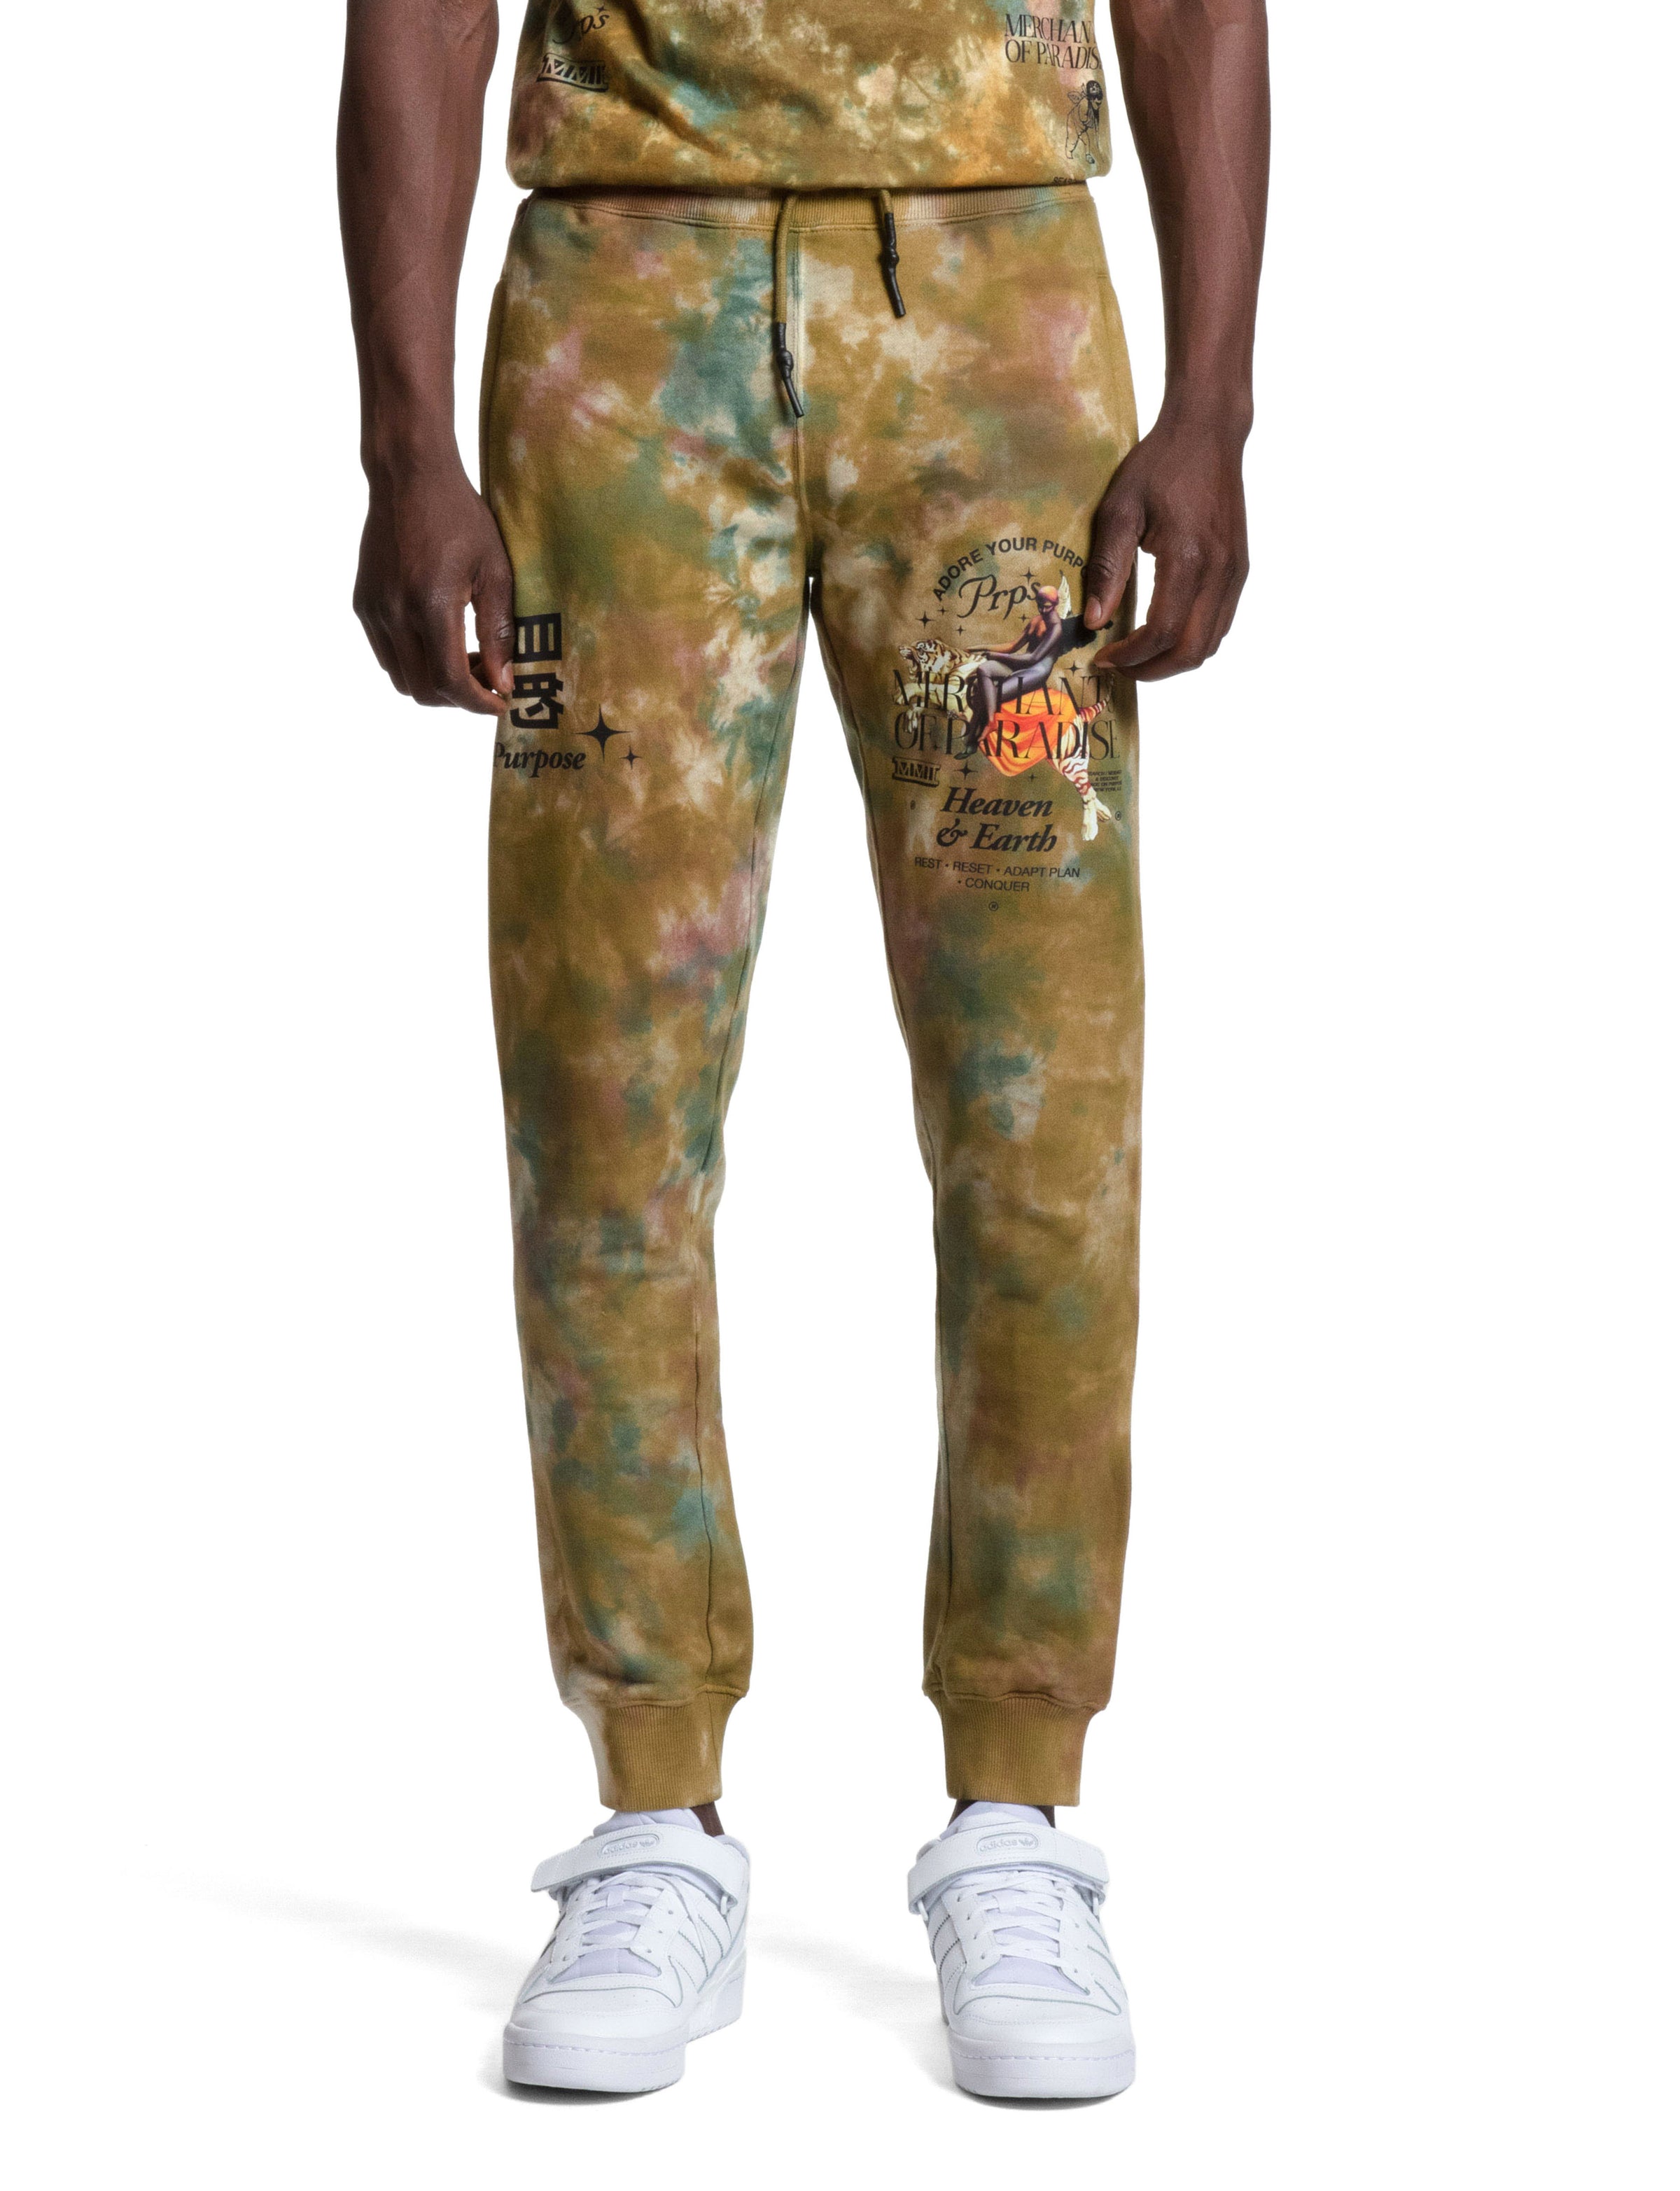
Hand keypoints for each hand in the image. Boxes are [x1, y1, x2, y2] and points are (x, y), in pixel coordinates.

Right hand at [353, 458, 513, 712]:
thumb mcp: (494, 571)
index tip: (500, 703)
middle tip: (485, 679)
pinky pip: (386, 653)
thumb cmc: (460, 517)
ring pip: (401, 678)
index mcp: (430, 605)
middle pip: (422, 691)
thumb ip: (499, 631)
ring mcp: (373, 609)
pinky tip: (438, 638)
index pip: (449, 682)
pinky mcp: (363, 603)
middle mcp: (394, 613)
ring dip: (434, 682)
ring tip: (464, 657)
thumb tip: (504, 682)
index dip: (477, 703)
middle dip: (457, 698)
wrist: (409, 476)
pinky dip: (414, 662)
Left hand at [1082, 413, 1250, 679]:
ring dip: (1174, 659)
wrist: (1208, 431)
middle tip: (1120, 667)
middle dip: (1153, 669)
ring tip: (1138, 654)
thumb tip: (1096, 621)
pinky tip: (1163, 631)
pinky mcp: (1239, 568)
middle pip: (1193, 651)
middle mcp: (1221, 571)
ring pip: (1211, 643)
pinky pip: (1220, 622)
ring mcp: (1235, 572)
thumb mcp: (1120, 510)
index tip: (1103, 657)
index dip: (1132, 656)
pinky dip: (1192, 639)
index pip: (1164, 632)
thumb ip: (1108, 568)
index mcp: (1189, 558)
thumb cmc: (1160, 464)